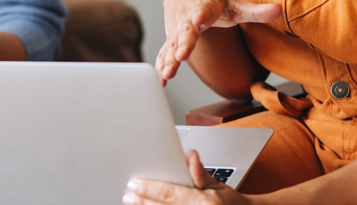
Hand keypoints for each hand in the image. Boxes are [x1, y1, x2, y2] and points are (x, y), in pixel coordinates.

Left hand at [123, 150, 251, 204]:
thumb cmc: (228, 203)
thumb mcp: (218, 185)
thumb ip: (200, 172)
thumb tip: (190, 155)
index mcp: (204, 202)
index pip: (170, 194)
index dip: (150, 188)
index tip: (134, 183)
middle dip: (142, 201)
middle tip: (127, 194)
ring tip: (133, 202)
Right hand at [156, 0, 280, 83]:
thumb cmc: (214, 1)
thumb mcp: (235, 4)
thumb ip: (255, 10)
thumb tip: (279, 9)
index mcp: (206, 5)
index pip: (204, 10)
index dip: (201, 15)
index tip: (197, 20)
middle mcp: (188, 16)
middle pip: (185, 30)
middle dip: (182, 43)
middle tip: (180, 55)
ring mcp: (177, 28)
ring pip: (171, 43)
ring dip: (169, 58)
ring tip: (168, 73)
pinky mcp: (171, 38)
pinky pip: (165, 51)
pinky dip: (162, 63)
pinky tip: (161, 79)